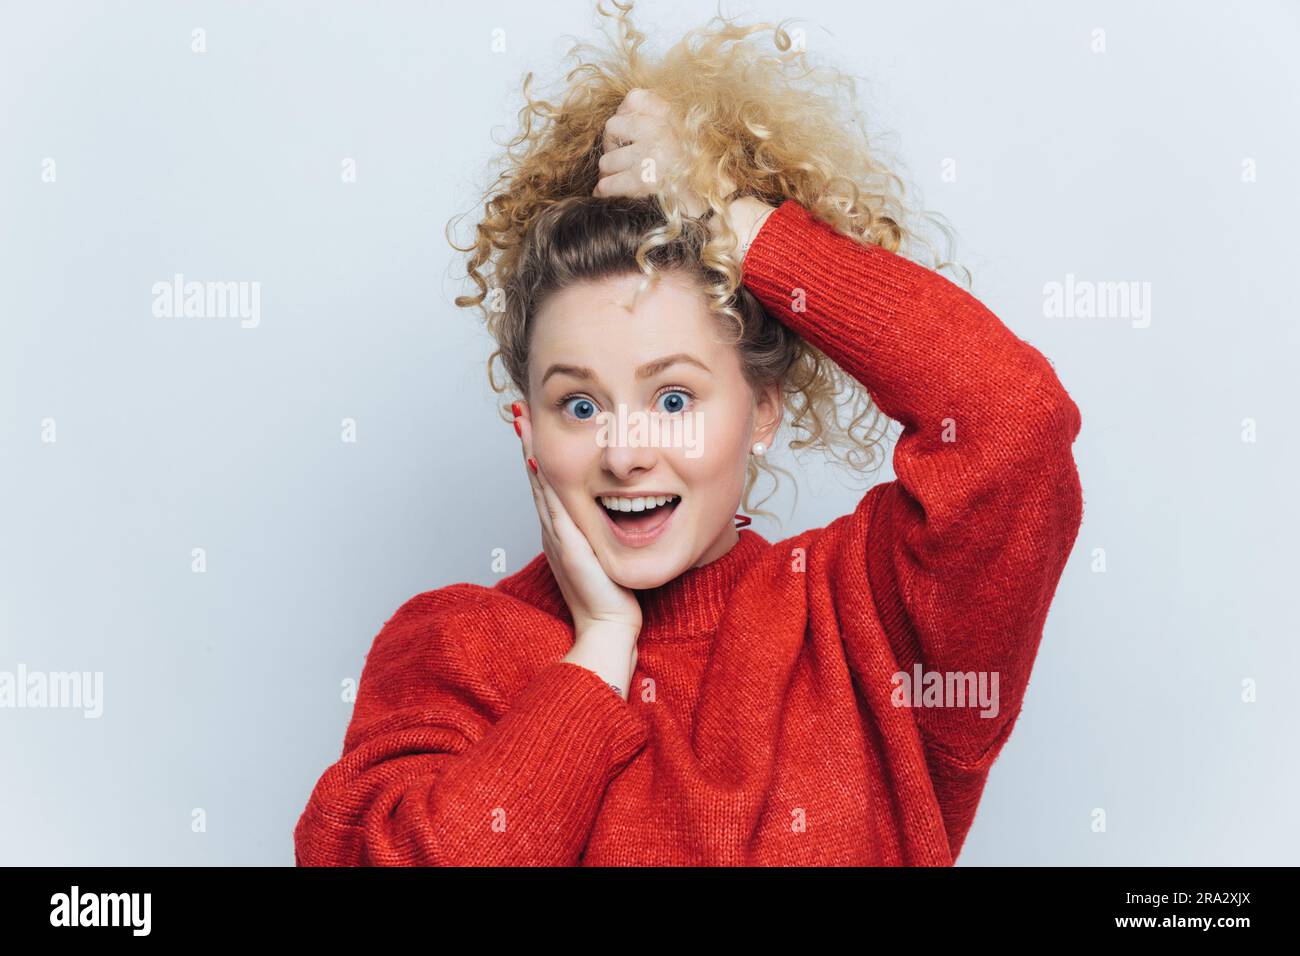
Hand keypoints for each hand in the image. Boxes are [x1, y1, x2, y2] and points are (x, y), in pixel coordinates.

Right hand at [513, 401, 642, 637]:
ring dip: (531, 456)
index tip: (534, 428)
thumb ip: (601, 538)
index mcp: (563, 533)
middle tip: (520, 414)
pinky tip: (539, 463)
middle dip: (528, 446)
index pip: (548, 486)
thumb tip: (611, 519)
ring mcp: (558, 538)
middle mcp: (555, 532)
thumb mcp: (603, 558)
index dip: (538, 457)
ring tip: (523, 426)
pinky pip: (553, 509)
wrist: (608, 629)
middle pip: (538, 481)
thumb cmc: (611, 597)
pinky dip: (544, 484)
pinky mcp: (568, 547)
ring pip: (541, 489)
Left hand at [594, 89, 775, 262]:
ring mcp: (650, 155)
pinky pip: (608, 184)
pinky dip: (606, 191)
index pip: (634, 98)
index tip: (628, 132)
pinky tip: (610, 193)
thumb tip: (624, 114)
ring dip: (610, 173)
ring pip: (607, 160)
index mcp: (673, 113)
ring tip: (619, 179)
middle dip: (612, 146)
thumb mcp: (689, 133)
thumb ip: (662, 119)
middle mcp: (660, 129)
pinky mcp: (642, 181)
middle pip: (613, 127)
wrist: (718, 204)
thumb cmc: (702, 172)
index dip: (625, 115)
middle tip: (620, 159)